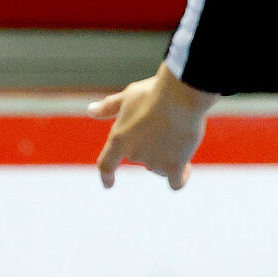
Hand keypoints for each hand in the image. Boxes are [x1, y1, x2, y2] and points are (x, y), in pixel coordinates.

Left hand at [90, 63, 217, 189]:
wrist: (181, 95)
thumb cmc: (156, 92)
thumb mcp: (130, 95)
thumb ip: (110, 106)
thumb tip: (91, 110)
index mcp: (118, 138)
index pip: (106, 164)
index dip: (107, 175)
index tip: (109, 184)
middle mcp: (133, 153)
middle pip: (142, 158)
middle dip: (153, 147)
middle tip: (168, 124)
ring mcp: (153, 161)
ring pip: (160, 167)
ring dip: (168, 156)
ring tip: (180, 134)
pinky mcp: (174, 165)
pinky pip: (176, 181)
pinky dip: (181, 176)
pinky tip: (185, 168)